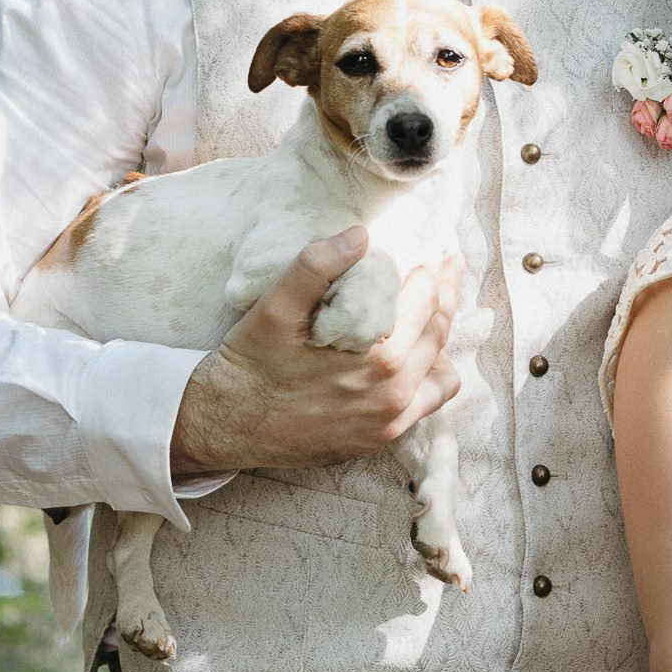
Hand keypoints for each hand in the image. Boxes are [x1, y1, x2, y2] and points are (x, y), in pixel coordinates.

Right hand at [171, 229, 460, 478]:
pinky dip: (431, 376)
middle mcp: (393, 393)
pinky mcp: (380, 437)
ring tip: (433, 309)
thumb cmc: (251, 365)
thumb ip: (316, 267)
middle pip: (439, 333)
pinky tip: (417, 357)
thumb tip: (359, 234)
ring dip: (441, 336)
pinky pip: (427, 404)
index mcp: (380, 358)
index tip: (438, 252)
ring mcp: (390, 420)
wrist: (225, 425)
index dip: (435, 272)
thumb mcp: (274, 309)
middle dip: (445, 296)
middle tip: (446, 268)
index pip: (426, 304)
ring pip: (442, 370)